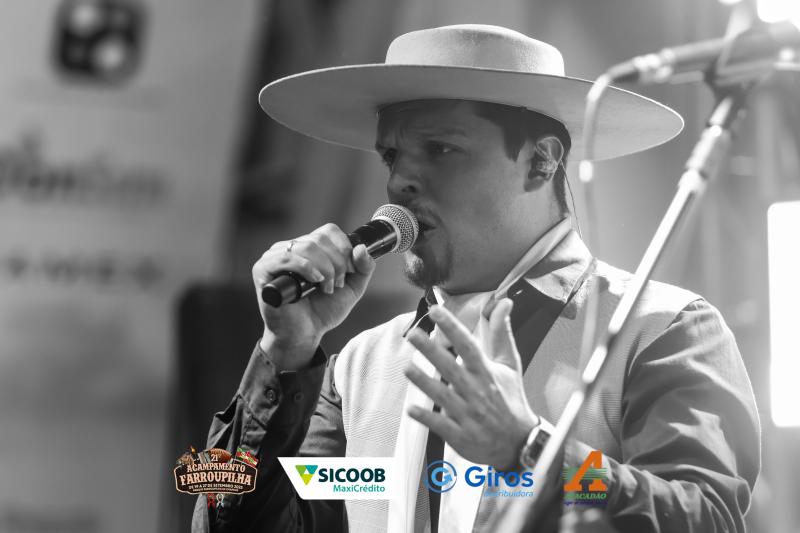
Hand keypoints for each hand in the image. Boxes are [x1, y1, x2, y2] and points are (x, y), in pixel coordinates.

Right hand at [252, 223, 375, 369]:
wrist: (304, 335)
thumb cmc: (323, 311)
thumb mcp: (352, 288)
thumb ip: (363, 268)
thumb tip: (361, 248)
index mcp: (310, 247)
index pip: (329, 231)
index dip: (344, 248)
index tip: (349, 271)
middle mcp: (291, 247)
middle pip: (320, 239)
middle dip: (337, 263)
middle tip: (336, 285)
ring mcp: (275, 256)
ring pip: (307, 247)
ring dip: (325, 268)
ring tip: (326, 288)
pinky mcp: (263, 269)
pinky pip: (286, 257)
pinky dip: (306, 267)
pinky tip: (315, 281)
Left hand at [404, 299, 537, 469]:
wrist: (518, 442)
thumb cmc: (510, 400)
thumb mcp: (510, 365)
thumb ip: (502, 333)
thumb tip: (504, 304)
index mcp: (487, 373)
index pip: (468, 345)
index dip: (452, 327)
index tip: (436, 311)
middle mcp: (477, 392)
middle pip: (451, 368)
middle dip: (431, 351)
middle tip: (413, 335)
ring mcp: (469, 415)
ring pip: (444, 396)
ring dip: (425, 383)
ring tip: (407, 368)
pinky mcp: (461, 435)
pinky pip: (441, 425)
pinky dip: (427, 418)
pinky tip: (412, 410)